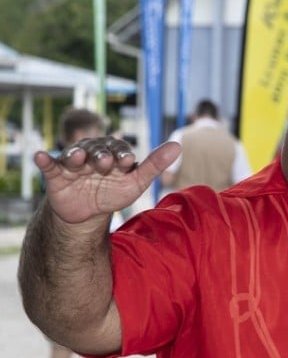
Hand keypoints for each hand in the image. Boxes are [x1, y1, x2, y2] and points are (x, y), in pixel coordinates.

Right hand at [35, 138, 180, 224]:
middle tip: (105, 163)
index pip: (119, 150)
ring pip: (73, 155)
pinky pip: (48, 165)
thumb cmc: (114, 193)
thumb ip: (155, 164)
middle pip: (96, 151)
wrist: (87, 213)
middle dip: (101, 156)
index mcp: (112, 153)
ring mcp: (73, 163)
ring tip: (77, 157)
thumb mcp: (136, 181)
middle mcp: (92, 154)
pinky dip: (43, 159)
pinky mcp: (55, 174)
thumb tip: (178, 145)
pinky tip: (39, 156)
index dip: (123, 154)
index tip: (129, 161)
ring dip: (75, 154)